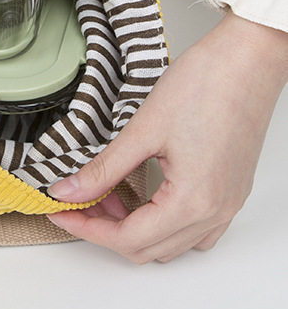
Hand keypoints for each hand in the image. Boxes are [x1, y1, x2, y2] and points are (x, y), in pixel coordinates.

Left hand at [47, 11, 287, 262]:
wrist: (248, 59)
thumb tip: (68, 192)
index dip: (87, 228)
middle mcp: (214, 211)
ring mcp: (227, 204)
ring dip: (133, 228)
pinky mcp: (230, 192)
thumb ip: (103, 169)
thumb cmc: (206, 84)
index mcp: (192, 201)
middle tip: (77, 200)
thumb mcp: (142, 129)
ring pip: (170, 244)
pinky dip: (161, 223)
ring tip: (106, 194)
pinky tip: (141, 196)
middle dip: (105, 228)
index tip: (60, 212)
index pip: (128, 238)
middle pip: (147, 249)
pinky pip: (193, 230)